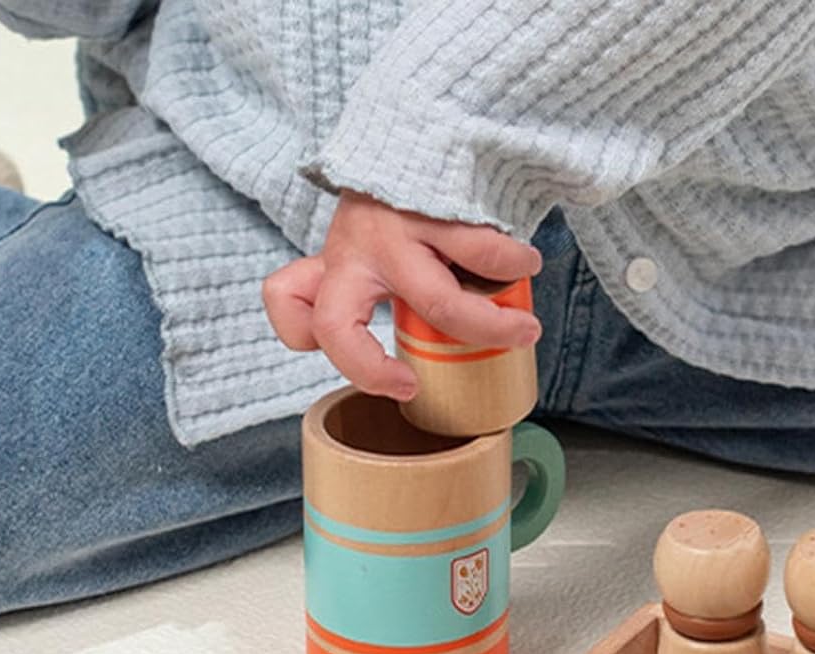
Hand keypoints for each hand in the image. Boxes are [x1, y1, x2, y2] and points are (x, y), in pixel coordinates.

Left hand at [263, 191, 542, 399]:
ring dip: (490, 326)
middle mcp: (353, 244)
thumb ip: (367, 279)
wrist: (437, 106)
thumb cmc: (410, 195)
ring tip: (525, 330)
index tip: (368, 366)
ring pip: (437, 302)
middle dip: (373, 372)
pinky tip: (527, 265)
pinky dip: (514, 265)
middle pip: (334, 326)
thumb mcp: (372, 237)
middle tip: (411, 386)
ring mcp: (392, 227)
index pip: (288, 300)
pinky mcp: (435, 202)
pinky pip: (482, 252)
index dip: (310, 342)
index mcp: (336, 257)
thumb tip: (419, 347)